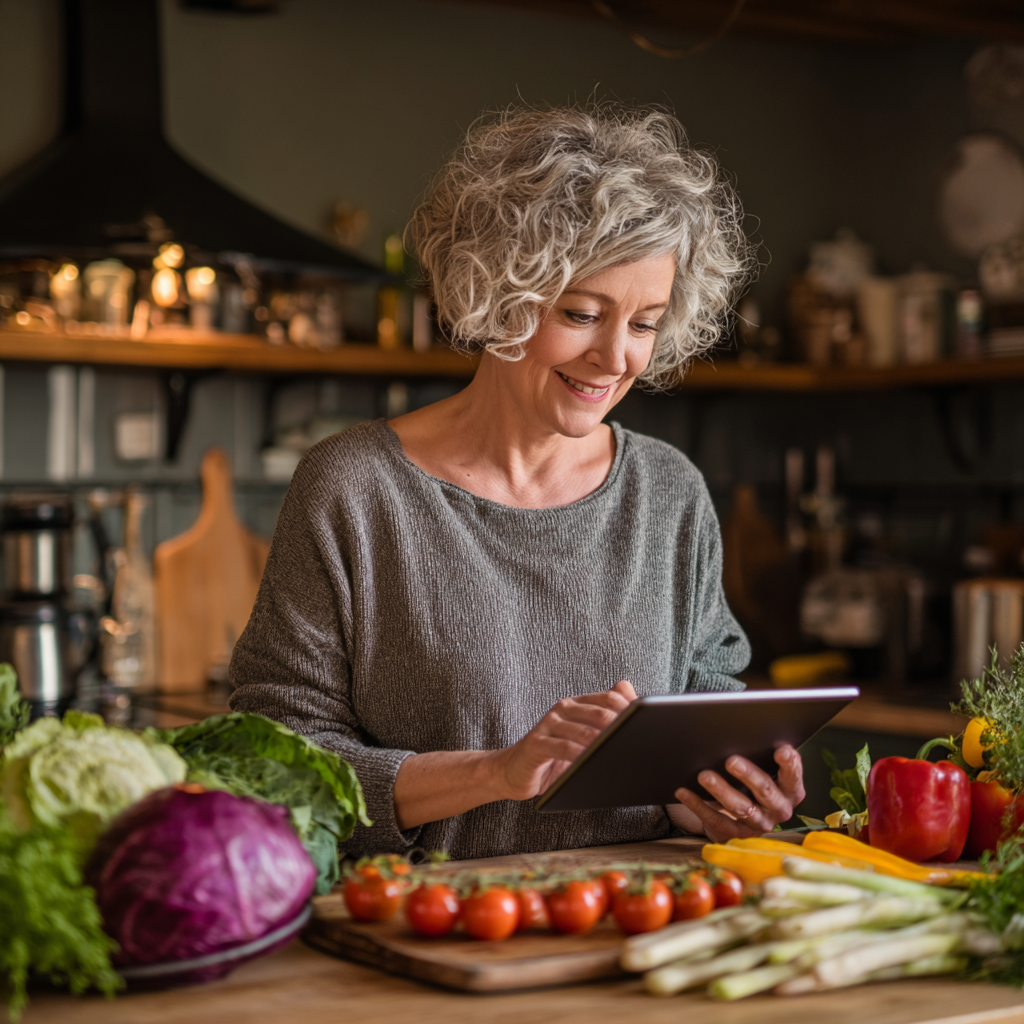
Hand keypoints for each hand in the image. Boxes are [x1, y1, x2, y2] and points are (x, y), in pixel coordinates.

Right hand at [490, 680, 636, 800]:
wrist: (513, 771)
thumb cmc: (554, 757)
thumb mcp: (583, 738)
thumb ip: (605, 718)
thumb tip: (629, 691)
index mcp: (578, 704)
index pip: (610, 698)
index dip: (631, 710)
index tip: (650, 725)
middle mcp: (563, 708)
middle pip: (600, 712)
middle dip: (622, 727)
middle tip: (640, 742)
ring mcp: (548, 724)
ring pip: (583, 730)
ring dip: (604, 744)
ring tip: (622, 754)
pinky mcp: (536, 744)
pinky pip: (563, 748)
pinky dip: (581, 756)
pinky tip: (593, 764)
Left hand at [668, 745, 804, 841]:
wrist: (737, 815)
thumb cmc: (751, 783)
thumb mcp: (761, 770)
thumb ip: (761, 756)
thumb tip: (742, 733)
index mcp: (789, 790)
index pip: (793, 777)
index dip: (790, 765)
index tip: (781, 750)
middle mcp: (778, 809)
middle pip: (765, 790)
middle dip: (748, 775)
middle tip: (731, 760)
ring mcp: (759, 825)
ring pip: (741, 808)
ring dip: (721, 790)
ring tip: (704, 775)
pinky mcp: (736, 835)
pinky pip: (716, 820)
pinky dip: (698, 805)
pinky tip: (684, 792)